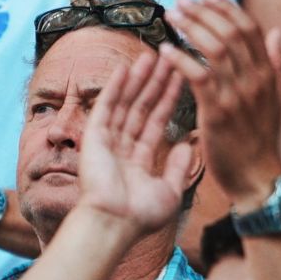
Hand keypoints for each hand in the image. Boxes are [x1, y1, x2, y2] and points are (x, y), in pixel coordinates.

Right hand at [74, 43, 195, 234]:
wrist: (115, 224)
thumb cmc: (140, 215)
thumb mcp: (169, 192)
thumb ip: (179, 167)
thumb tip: (187, 145)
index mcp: (139, 160)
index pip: (157, 121)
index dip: (169, 99)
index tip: (181, 77)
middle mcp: (122, 147)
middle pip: (142, 107)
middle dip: (156, 82)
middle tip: (168, 57)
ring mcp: (107, 141)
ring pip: (126, 103)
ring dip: (138, 79)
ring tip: (151, 55)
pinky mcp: (93, 137)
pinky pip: (106, 107)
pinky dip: (115, 88)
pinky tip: (125, 69)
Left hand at [166, 0, 280, 208]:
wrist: (258, 177)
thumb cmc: (262, 139)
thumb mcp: (277, 98)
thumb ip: (277, 64)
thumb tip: (276, 32)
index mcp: (270, 73)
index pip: (249, 28)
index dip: (226, 8)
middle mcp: (257, 79)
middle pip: (230, 32)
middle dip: (203, 12)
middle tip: (181, 2)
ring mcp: (239, 95)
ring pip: (214, 49)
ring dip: (190, 29)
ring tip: (171, 18)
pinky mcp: (218, 112)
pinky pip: (199, 76)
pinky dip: (182, 60)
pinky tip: (166, 51)